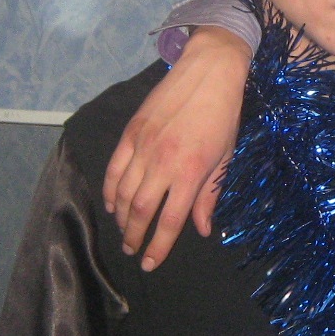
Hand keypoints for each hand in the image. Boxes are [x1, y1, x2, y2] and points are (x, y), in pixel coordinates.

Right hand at [102, 28, 249, 268]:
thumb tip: (201, 230)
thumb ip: (209, 196)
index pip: (170, 221)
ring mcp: (143, 146)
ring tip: (123, 231)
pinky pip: (114, 168)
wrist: (208, 72)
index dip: (158, 247)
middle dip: (134, 236)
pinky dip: (109, 190)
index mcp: (191, 172)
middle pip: (140, 210)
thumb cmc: (223, 116)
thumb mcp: (225, 159)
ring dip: (120, 217)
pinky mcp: (131, 132)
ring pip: (122, 192)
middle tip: (132, 250)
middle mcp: (163, 163)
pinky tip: (111, 204)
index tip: (150, 263)